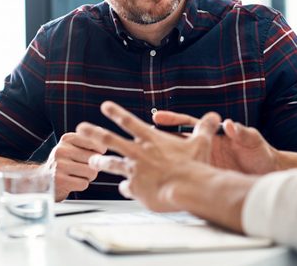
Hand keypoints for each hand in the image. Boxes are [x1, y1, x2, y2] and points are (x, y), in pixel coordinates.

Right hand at [45, 132, 105, 200]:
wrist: (43, 179)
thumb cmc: (64, 163)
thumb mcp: (72, 147)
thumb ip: (88, 140)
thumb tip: (102, 135)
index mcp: (67, 138)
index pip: (95, 143)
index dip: (99, 152)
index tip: (92, 155)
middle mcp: (61, 149)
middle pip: (94, 159)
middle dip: (93, 166)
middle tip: (81, 167)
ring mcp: (59, 165)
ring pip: (91, 172)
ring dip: (88, 177)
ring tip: (76, 175)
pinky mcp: (60, 181)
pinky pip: (84, 184)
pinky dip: (81, 185)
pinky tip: (72, 182)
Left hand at [76, 101, 221, 210]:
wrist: (188, 187)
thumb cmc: (194, 166)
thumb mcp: (201, 142)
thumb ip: (204, 128)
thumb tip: (215, 116)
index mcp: (151, 139)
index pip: (129, 122)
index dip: (116, 112)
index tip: (105, 106)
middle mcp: (139, 152)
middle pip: (109, 140)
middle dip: (93, 133)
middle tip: (80, 128)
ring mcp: (134, 171)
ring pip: (111, 164)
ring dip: (100, 163)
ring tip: (91, 162)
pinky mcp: (135, 188)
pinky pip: (126, 188)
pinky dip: (125, 189)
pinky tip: (125, 191)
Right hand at [153, 110, 277, 174]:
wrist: (269, 174)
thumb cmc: (261, 154)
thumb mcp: (252, 141)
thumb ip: (242, 132)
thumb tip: (230, 125)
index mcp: (213, 135)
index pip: (188, 124)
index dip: (172, 120)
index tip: (157, 117)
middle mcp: (204, 148)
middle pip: (176, 142)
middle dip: (157, 140)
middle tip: (139, 138)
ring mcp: (204, 163)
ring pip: (178, 161)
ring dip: (161, 161)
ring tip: (141, 163)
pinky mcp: (207, 178)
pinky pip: (188, 179)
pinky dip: (174, 181)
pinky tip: (160, 184)